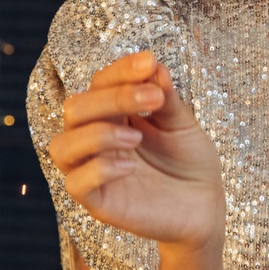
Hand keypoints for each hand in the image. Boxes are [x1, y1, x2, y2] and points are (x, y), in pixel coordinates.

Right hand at [49, 50, 225, 251]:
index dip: (120, 70)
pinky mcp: (98, 203)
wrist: (206, 207)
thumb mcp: (182, 124)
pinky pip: (76, 183)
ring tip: (137, 137)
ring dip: (97, 133)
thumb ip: (166, 99)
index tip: (149, 62)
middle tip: (153, 98)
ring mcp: (94, 172)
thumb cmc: (190, 162)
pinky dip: (100, 169)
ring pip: (62, 146)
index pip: (99, 84)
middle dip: (112, 97)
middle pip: (75, 109)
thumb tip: (154, 66)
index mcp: (114, 115)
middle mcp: (96, 140)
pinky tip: (130, 165)